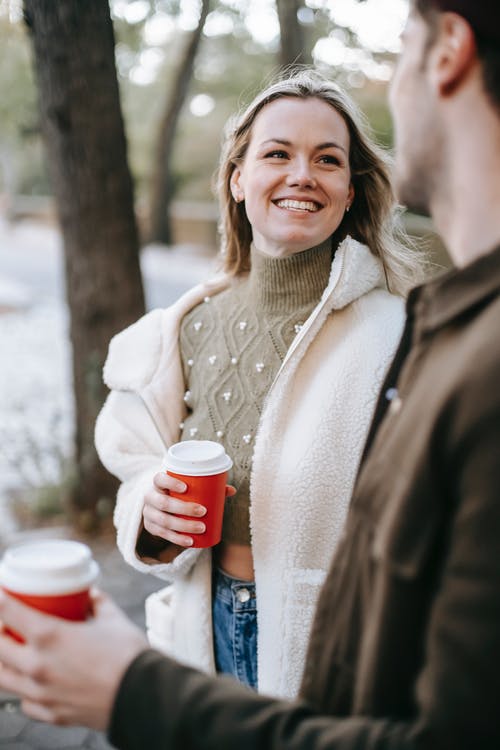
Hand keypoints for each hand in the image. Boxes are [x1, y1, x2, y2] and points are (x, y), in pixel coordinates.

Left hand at [0, 589, 146, 729]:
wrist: (142, 695)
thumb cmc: (128, 655)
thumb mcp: (113, 618)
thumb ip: (98, 603)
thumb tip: (91, 595)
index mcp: (49, 637)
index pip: (8, 612)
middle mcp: (37, 666)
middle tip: (6, 624)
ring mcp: (41, 694)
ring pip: (3, 678)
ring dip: (3, 662)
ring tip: (12, 653)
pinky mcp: (52, 714)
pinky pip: (25, 702)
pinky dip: (25, 690)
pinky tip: (34, 683)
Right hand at [143, 472, 235, 546]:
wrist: (157, 500)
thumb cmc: (176, 491)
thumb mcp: (185, 485)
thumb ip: (207, 486)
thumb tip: (231, 490)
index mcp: (157, 482)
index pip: (159, 479)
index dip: (170, 482)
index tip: (186, 488)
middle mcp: (149, 496)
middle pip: (163, 503)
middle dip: (184, 509)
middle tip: (203, 511)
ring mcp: (148, 513)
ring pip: (163, 521)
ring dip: (183, 526)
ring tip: (201, 528)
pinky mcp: (150, 526)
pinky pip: (162, 534)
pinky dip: (177, 538)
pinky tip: (190, 541)